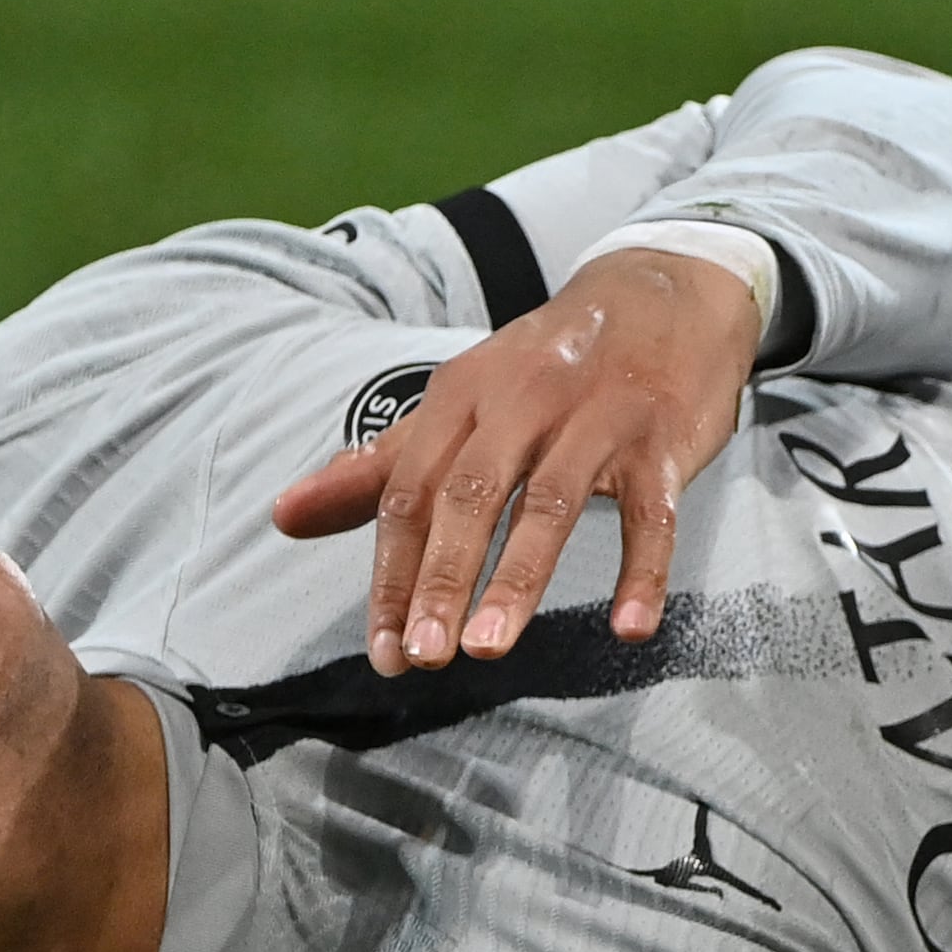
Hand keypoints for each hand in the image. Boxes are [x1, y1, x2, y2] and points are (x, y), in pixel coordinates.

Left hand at [268, 248, 757, 665]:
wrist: (665, 295)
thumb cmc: (552, 364)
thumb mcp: (463, 399)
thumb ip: (380, 464)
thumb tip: (286, 516)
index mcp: (462, 394)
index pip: (412, 491)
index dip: (393, 573)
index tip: (382, 647)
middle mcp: (523, 400)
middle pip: (470, 495)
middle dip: (441, 579)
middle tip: (422, 656)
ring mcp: (596, 419)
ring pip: (549, 504)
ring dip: (516, 580)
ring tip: (488, 648)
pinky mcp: (661, 441)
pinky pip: (652, 514)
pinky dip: (643, 572)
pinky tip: (629, 627)